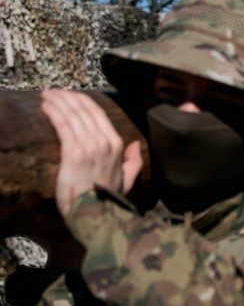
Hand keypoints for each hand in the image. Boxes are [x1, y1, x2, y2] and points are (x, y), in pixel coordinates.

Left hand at [41, 89, 141, 215]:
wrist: (95, 214)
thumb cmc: (107, 199)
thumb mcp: (128, 180)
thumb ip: (134, 162)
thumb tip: (137, 145)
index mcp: (117, 145)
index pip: (98, 114)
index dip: (82, 101)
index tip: (69, 94)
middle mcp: (104, 142)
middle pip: (83, 111)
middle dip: (67, 97)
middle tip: (52, 91)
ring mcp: (89, 147)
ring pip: (72, 115)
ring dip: (57, 102)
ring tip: (46, 96)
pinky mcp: (73, 154)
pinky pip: (63, 126)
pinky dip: (54, 113)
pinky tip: (45, 106)